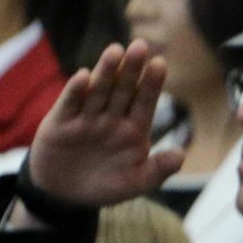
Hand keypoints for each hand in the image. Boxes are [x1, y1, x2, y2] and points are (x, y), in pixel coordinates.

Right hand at [21, 41, 176, 214]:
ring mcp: (86, 118)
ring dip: (106, 72)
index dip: (152, 83)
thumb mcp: (137, 182)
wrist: (65, 196)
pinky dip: (76, 91)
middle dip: (132, 69)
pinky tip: (84, 76)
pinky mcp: (60, 123)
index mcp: (133, 129)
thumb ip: (159, 169)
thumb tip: (181, 155)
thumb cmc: (106, 186)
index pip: (145, 102)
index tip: (160, 63)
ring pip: (98, 91)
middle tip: (141, 46)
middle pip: (123, 90)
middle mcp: (111, 118)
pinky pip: (70, 105)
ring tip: (115, 51)